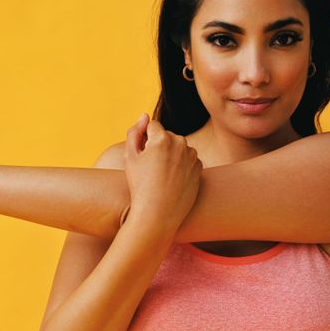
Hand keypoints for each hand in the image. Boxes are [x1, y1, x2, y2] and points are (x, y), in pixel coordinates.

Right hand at [123, 113, 202, 233]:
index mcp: (162, 138)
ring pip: (178, 148)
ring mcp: (192, 156)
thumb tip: (145, 116)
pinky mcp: (199, 168)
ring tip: (162, 176)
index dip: (144, 140)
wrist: (158, 215)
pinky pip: (188, 160)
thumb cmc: (140, 186)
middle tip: (150, 170)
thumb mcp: (129, 157)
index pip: (152, 126)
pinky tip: (172, 181)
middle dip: (159, 146)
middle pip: (166, 136)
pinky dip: (181, 166)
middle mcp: (180, 143)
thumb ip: (135, 132)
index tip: (142, 157)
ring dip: (171, 155)